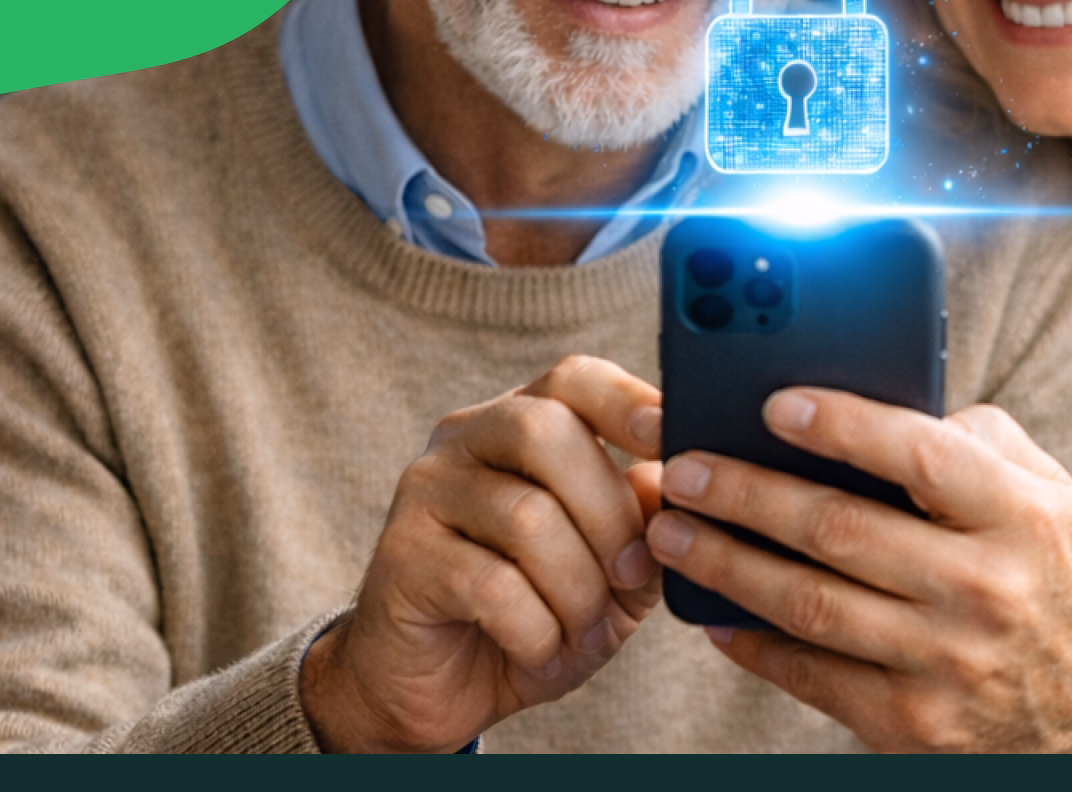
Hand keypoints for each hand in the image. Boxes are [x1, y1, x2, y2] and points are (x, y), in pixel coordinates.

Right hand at [301, 355, 667, 752]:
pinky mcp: (400, 556)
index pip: (572, 378)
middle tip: (630, 579)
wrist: (442, 693)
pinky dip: (536, 631)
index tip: (671, 444)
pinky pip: (492, 586)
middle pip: (546, 432)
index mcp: (520, 425)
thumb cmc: (536, 618)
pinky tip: (540, 654)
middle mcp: (464, 441)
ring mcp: (424, 493)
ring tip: (583, 634)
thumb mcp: (611, 574)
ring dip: (578, 591)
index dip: (626, 402)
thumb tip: (669, 480)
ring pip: (527, 517)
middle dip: (609, 514)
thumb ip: (643, 523)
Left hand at [643, 389, 1071, 751]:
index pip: (924, 457)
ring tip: (671, 531)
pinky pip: (812, 675)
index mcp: (1020, 516)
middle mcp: (984, 588)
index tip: (774, 403)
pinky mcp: (911, 723)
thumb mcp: (1047, 493)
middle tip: (684, 468)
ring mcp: (945, 663)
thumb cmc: (1045, 572)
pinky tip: (713, 612)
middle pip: (841, 531)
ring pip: (811, 605)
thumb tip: (873, 401)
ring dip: (726, 565)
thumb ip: (974, 439)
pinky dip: (754, 643)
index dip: (845, 427)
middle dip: (747, 495)